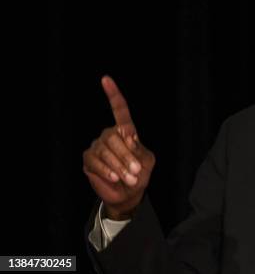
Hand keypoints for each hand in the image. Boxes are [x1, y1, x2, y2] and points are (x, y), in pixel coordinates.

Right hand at [83, 76, 155, 219]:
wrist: (129, 194)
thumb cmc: (140, 174)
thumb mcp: (147, 162)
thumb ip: (139, 149)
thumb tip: (128, 136)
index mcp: (125, 131)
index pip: (119, 110)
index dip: (113, 95)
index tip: (106, 79)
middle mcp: (109, 135)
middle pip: (114, 137)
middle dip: (126, 156)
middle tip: (136, 171)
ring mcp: (97, 146)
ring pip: (105, 150)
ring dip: (118, 166)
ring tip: (129, 178)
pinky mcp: (88, 159)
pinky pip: (95, 161)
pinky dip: (106, 170)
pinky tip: (114, 177)